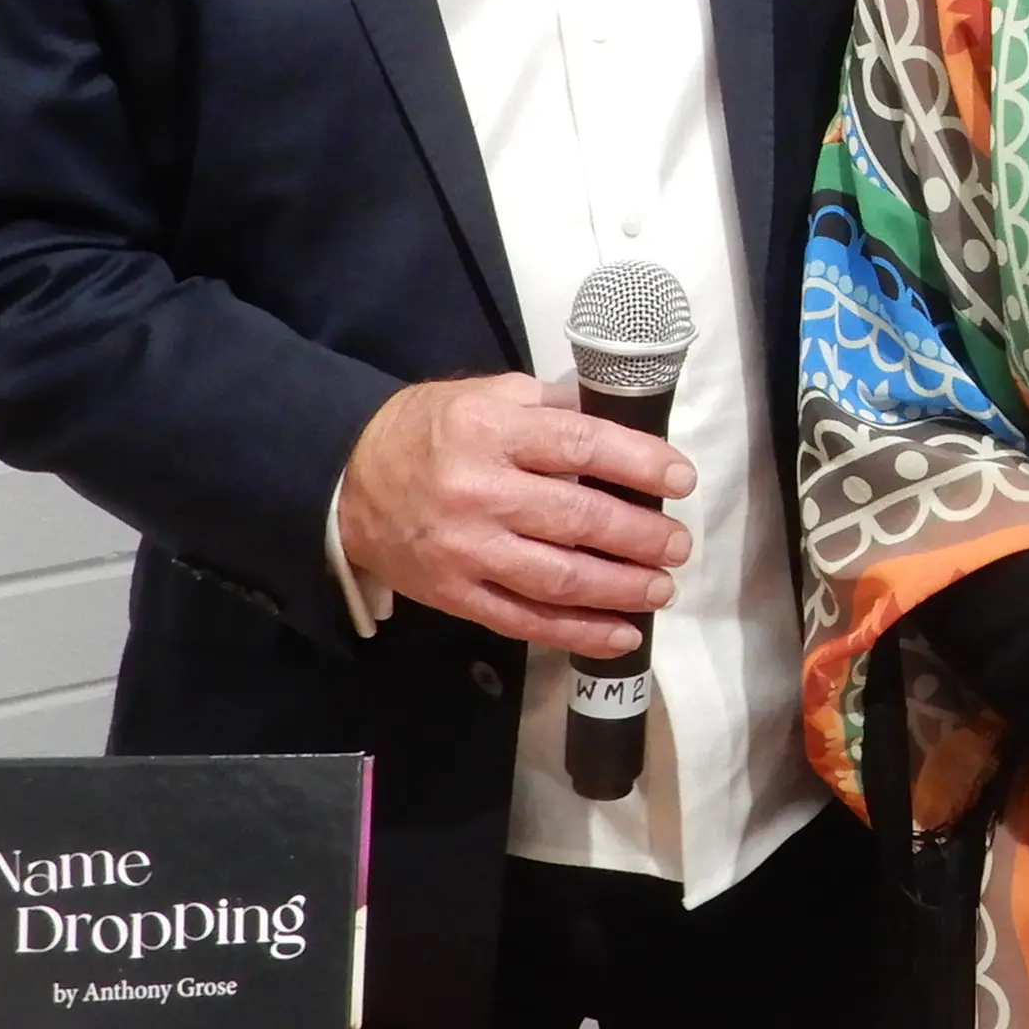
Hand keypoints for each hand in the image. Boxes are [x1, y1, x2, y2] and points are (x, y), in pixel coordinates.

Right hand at [339, 375, 693, 652]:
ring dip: (621, 588)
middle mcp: (479, 491)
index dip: (639, 463)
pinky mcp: (455, 595)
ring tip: (663, 587)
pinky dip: (578, 633)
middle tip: (679, 544)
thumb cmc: (431, 431)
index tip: (682, 479)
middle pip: (577, 518)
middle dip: (640, 536)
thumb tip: (624, 423)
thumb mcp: (487, 395)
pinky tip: (622, 633)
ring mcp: (466, 549)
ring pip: (558, 578)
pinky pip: (525, 621)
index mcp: (491, 430)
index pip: (580, 444)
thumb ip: (552, 408)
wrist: (347, 479)